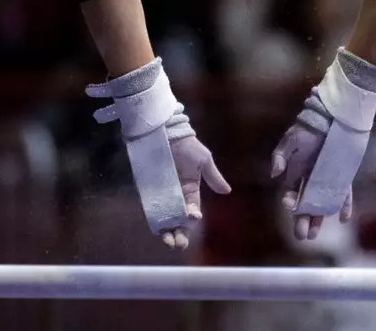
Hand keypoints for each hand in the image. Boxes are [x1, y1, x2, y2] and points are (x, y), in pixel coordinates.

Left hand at [163, 117, 231, 248]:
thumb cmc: (186, 144)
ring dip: (168, 233)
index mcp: (191, 190)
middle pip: (179, 221)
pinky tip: (157, 231)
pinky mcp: (148, 192)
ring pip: (166, 220)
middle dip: (181, 234)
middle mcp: (176, 196)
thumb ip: (213, 176)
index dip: (193, 217)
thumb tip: (227, 192)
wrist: (164, 132)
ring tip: (169, 242)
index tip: (194, 217)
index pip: (193, 210)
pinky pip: (152, 211)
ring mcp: (162, 195)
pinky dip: (155, 222)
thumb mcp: (203, 160)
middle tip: (179, 244)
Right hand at [271, 120, 349, 240]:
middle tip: (302, 236)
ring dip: (318, 218)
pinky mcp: (342, 177)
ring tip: (314, 234)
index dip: (290, 203)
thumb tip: (274, 174)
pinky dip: (344, 206)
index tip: (290, 206)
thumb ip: (280, 156)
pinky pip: (343, 194)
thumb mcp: (290, 140)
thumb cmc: (308, 128)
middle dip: (301, 220)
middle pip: (305, 205)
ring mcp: (327, 180)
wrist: (331, 118)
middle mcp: (311, 180)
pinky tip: (343, 218)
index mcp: (296, 172)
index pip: (291, 194)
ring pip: (322, 204)